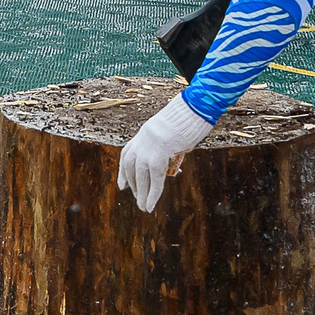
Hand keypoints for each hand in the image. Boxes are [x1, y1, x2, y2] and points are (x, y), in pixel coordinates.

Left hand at [118, 97, 212, 213]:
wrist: (193, 107)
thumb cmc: (189, 118)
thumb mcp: (174, 133)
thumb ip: (169, 148)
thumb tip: (172, 161)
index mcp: (144, 133)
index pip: (128, 155)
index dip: (124, 172)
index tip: (121, 186)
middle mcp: (142, 140)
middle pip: (133, 167)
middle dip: (134, 186)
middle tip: (138, 201)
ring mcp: (149, 147)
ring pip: (141, 176)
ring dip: (141, 194)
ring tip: (144, 208)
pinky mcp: (159, 154)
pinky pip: (155, 178)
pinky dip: (152, 194)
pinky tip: (150, 206)